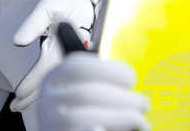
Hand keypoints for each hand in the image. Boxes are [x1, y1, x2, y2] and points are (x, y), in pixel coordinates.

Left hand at [11, 0, 95, 111]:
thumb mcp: (45, 6)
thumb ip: (31, 24)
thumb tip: (17, 42)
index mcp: (61, 41)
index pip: (44, 72)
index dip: (30, 86)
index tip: (17, 95)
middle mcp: (71, 50)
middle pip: (53, 82)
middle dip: (33, 98)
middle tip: (16, 107)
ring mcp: (77, 53)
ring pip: (61, 81)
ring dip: (43, 95)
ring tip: (25, 105)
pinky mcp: (80, 52)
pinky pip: (67, 75)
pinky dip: (55, 86)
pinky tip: (45, 93)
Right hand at [35, 52, 150, 130]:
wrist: (69, 130)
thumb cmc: (83, 112)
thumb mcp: (86, 90)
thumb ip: (102, 83)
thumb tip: (133, 89)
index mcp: (55, 78)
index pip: (76, 65)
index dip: (108, 70)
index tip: (131, 78)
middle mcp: (46, 100)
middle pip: (86, 93)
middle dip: (121, 98)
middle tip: (143, 104)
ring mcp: (49, 123)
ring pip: (84, 117)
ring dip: (118, 117)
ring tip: (137, 120)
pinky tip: (102, 129)